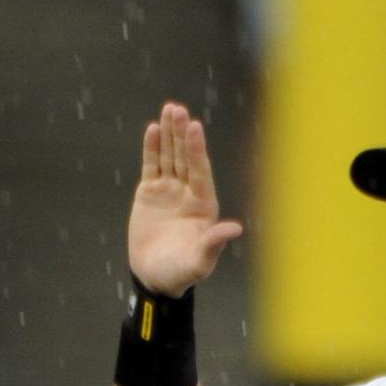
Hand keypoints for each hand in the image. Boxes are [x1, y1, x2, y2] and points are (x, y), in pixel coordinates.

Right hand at [129, 102, 244, 296]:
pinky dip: (152, 148)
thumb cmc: (181, 272)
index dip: (196, 149)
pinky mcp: (150, 192)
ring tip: (169, 109)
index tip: (194, 128)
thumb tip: (235, 229)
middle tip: (178, 109)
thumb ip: (213, 243)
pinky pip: (152, 165)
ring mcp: (169, 190)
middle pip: (185, 157)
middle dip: (181, 134)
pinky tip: (153, 129)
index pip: (200, 171)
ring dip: (169, 134)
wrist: (155, 276)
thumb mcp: (198, 261)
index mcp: (203, 205)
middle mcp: (188, 192)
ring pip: (169, 156)